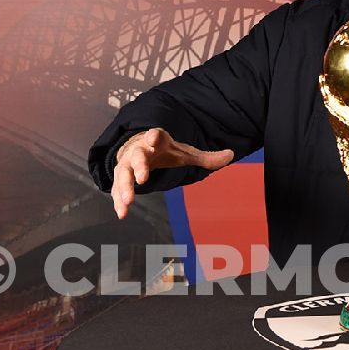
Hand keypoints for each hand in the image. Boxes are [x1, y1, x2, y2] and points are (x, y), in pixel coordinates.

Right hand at [112, 128, 233, 218]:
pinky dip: (118, 200)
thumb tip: (232, 155)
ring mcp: (127, 163)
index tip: (152, 138)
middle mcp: (140, 150)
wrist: (139, 147)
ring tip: (129, 202)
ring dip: (125, 188)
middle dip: (139, 167)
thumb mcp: (186, 153)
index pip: (155, 136)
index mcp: (157, 141)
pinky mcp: (121, 175)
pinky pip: (117, 187)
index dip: (154, 136)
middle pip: (138, 156)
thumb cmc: (166, 151)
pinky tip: (122, 213)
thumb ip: (206, 157)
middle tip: (142, 179)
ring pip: (123, 173)